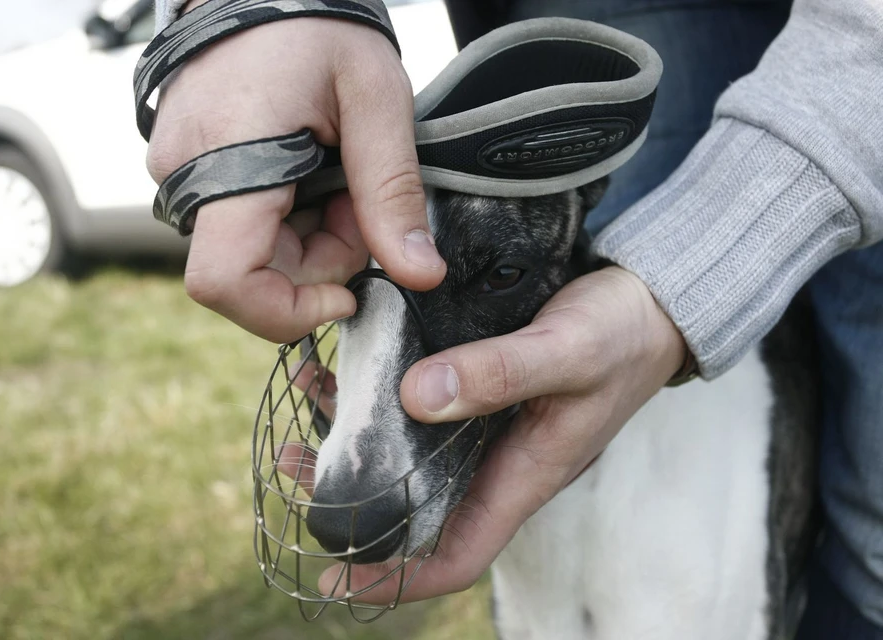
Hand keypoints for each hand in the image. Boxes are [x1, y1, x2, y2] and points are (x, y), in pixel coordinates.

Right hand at [146, 5, 445, 342]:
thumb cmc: (319, 24)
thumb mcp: (376, 103)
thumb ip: (393, 194)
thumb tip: (421, 276)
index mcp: (226, 156)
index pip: (226, 281)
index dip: (288, 309)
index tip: (347, 291)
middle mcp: (184, 173)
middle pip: (255, 273)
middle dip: (323, 258)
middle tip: (362, 199)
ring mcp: (181, 172)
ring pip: (252, 253)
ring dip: (311, 236)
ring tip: (340, 173)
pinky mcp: (190, 170)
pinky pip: (242, 226)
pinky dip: (290, 219)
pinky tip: (313, 172)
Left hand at [315, 266, 685, 600]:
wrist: (649, 297)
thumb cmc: (622, 334)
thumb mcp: (567, 352)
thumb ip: (501, 374)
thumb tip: (417, 397)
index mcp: (524, 475)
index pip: (455, 553)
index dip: (397, 578)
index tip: (335, 573)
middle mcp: (497, 459)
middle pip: (416, 503)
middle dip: (355, 496)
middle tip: (294, 466)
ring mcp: (487, 423)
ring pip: (410, 448)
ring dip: (357, 433)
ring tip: (306, 397)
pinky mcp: (479, 384)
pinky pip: (420, 399)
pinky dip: (380, 388)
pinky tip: (348, 356)